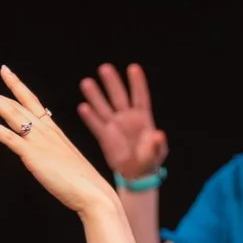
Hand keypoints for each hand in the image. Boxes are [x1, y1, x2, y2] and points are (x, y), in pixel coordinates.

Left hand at [0, 67, 114, 215]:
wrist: (93, 192)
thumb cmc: (81, 180)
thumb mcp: (65, 157)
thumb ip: (51, 149)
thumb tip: (41, 149)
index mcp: (53, 128)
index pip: (31, 100)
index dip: (16, 84)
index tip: (4, 72)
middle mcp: (45, 129)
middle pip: (14, 104)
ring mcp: (38, 140)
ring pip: (10, 113)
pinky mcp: (32, 154)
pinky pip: (8, 136)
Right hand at [76, 61, 167, 177]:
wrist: (136, 174)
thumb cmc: (150, 159)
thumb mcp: (157, 152)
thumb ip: (157, 144)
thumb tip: (158, 135)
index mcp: (143, 118)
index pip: (140, 96)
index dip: (137, 83)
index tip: (133, 68)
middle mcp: (127, 118)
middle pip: (119, 97)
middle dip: (112, 83)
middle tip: (105, 68)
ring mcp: (115, 126)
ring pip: (104, 107)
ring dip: (95, 96)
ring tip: (86, 82)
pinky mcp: (104, 136)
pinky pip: (96, 125)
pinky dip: (90, 117)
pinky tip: (83, 106)